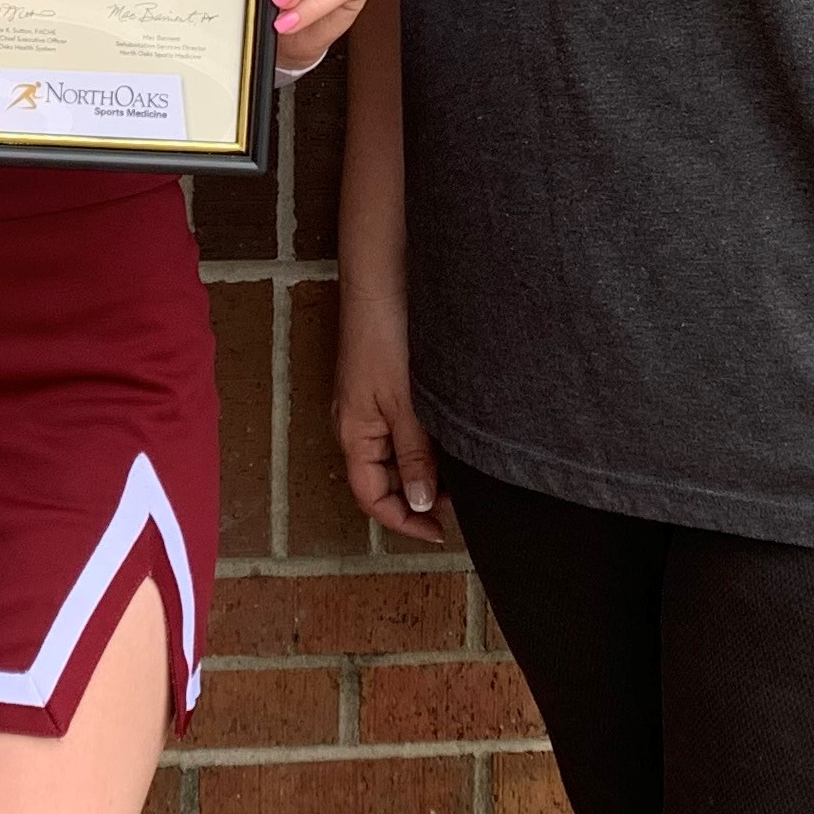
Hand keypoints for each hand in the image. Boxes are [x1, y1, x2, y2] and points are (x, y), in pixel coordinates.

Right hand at [331, 280, 443, 544]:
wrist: (382, 280)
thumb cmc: (385, 336)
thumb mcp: (405, 405)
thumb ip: (414, 456)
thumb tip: (419, 502)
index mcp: (353, 434)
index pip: (372, 498)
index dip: (404, 521)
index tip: (441, 532)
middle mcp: (357, 423)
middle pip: (383, 480)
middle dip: (418, 497)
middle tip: (461, 501)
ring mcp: (368, 404)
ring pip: (395, 455)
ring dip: (424, 469)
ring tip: (460, 471)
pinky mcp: (383, 385)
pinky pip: (401, 429)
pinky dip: (424, 442)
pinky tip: (449, 436)